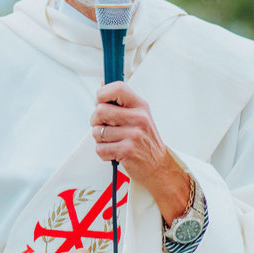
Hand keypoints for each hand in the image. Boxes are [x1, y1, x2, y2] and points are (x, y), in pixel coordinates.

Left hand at [91, 82, 191, 220]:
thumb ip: (120, 102)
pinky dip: (103, 152)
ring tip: (113, 141)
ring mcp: (134, 134)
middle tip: (103, 126)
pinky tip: (114, 151)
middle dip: (95, 121)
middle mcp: (138, 118)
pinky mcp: (127, 150)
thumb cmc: (146, 141)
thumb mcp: (139, 116)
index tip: (100, 101)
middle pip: (100, 110)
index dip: (102, 94)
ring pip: (97, 132)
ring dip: (100, 139)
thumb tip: (102, 85)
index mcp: (140, 106)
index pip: (117, 88)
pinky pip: (100, 148)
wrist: (158, 167)